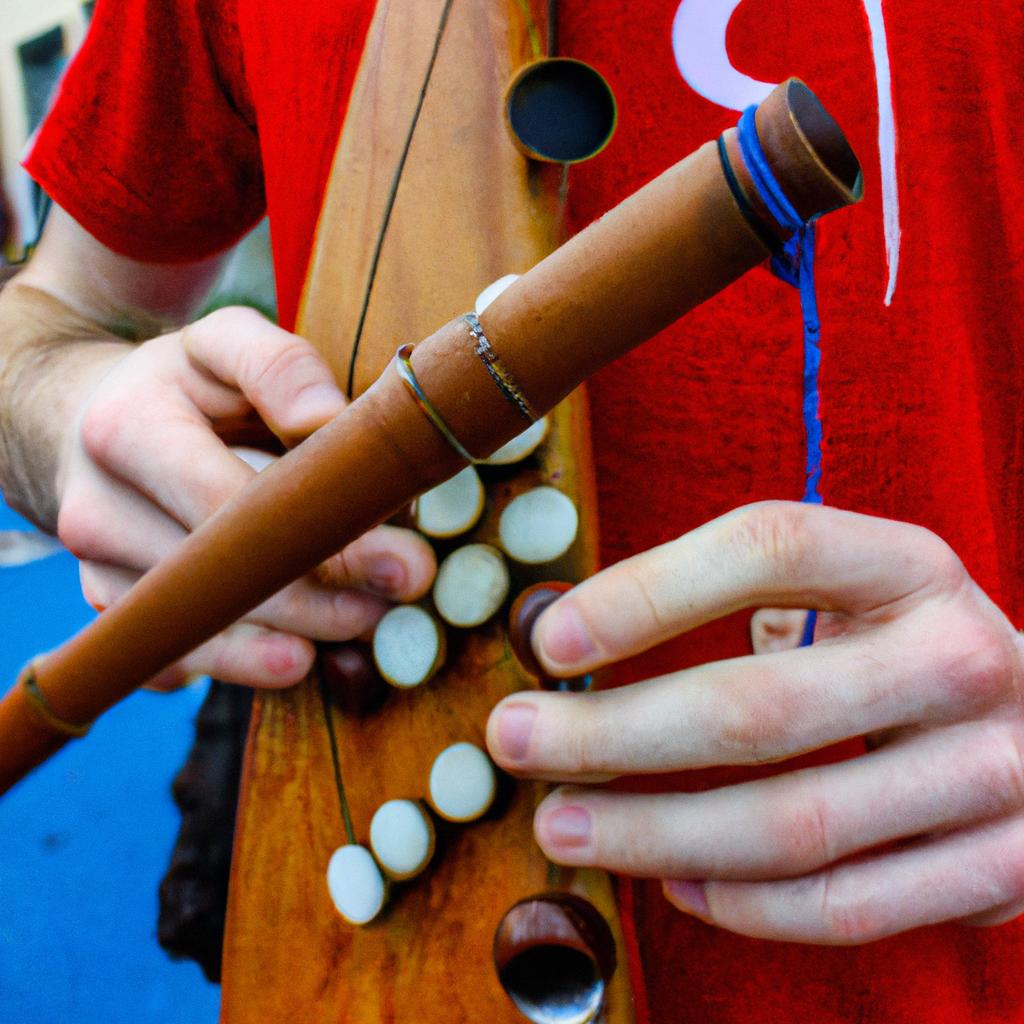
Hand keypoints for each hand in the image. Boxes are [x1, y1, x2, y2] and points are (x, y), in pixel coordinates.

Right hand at [57, 306, 434, 688]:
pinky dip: (240, 665)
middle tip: (402, 598)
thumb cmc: (184, 385)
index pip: (233, 506)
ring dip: (294, 641)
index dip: (325, 542)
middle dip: (325, 602)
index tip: (405, 560)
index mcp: (126, 430)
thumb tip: (330, 422)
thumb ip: (280, 365)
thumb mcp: (226, 341)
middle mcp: (95, 511)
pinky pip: (173, 664)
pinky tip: (299, 652)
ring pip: (201, 635)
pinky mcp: (111, 614)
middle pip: (223, 582)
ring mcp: (97, 572)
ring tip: (366, 625)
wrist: (95, 422)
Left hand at [486, 501, 1023, 943]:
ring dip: (653, 833)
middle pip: (757, 708)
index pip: (769, 547)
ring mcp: (995, 768)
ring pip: (791, 824)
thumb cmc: (902, 647)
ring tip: (562, 825)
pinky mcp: (1006, 866)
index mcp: (908, 566)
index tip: (549, 639)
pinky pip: (848, 906)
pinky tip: (674, 881)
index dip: (648, 591)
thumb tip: (570, 641)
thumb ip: (736, 596)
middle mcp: (958, 657)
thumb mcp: (847, 588)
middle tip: (515, 740)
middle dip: (611, 735)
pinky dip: (745, 905)